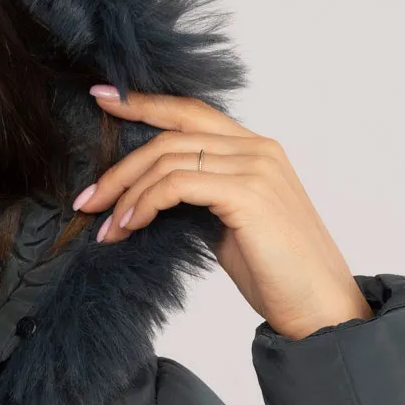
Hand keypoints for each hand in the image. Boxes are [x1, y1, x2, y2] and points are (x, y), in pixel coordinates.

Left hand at [74, 87, 370, 339]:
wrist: (318, 307)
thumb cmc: (275, 273)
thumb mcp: (228, 225)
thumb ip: (198, 198)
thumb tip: (148, 198)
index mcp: (255, 149)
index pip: (190, 112)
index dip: (144, 102)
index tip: (103, 97)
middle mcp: (257, 148)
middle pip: (170, 135)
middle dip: (119, 166)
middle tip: (86, 200)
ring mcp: (255, 168)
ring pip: (168, 159)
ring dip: (126, 194)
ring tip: (106, 228)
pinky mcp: (248, 194)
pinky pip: (177, 184)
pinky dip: (146, 203)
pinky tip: (130, 227)